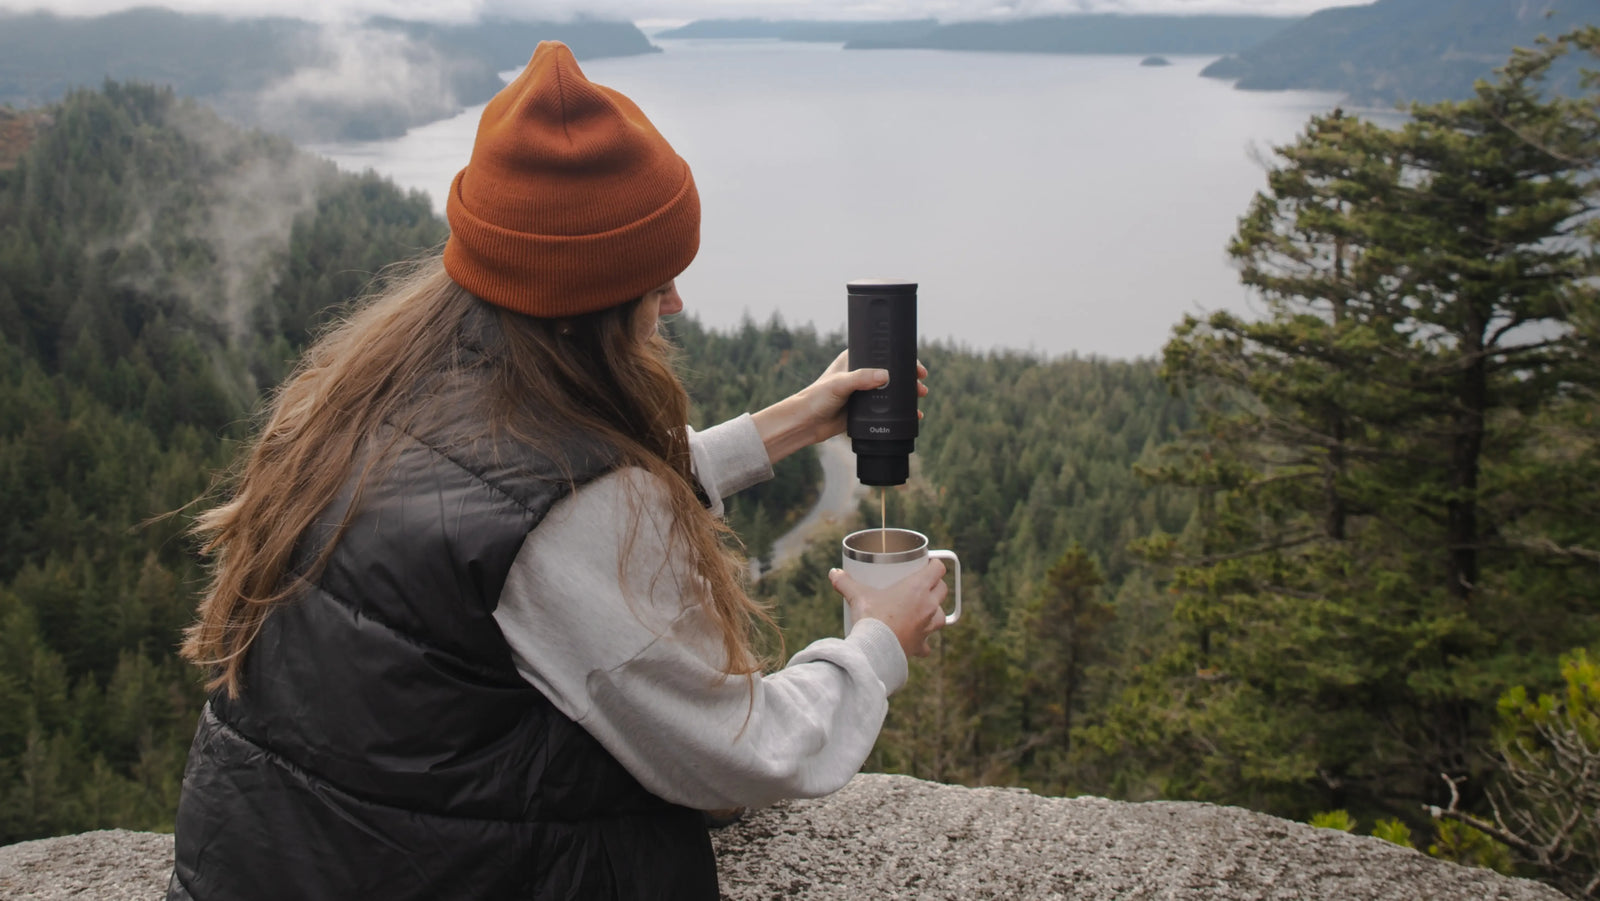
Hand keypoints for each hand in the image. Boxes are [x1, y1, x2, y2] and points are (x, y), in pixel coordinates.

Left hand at [752, 351, 928, 464]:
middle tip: (921, 385)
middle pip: (892, 372)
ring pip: (892, 391)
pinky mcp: (865, 409)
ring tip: (920, 399)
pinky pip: (887, 409)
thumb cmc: (816, 397)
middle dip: (909, 378)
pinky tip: (913, 416)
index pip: (883, 354)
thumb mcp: (839, 385)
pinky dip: (901, 411)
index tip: (916, 366)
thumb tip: (886, 375)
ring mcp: (864, 392)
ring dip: (908, 395)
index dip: (902, 359)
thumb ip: (861, 378)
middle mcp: (862, 373)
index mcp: (855, 359)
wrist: (806, 423)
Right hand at [828, 560, 948, 658]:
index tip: (927, 564)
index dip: (934, 565)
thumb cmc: (870, 618)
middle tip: (922, 585)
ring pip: (942, 616)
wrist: (874, 651)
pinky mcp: (921, 644)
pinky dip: (925, 641)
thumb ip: (845, 583)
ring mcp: (927, 626)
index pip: (938, 569)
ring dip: (935, 612)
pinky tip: (917, 641)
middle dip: (935, 586)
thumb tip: (834, 573)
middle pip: (943, 590)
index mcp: (918, 588)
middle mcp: (928, 606)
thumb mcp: (857, 596)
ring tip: (923, 611)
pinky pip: (928, 643)